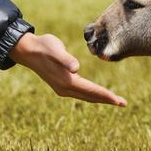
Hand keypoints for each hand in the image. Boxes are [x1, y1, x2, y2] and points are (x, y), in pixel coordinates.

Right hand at [9, 32, 126, 105]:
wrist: (28, 50)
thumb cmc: (44, 46)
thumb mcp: (55, 49)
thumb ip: (65, 59)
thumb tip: (76, 68)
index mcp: (66, 81)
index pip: (91, 90)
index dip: (106, 95)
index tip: (119, 101)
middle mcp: (65, 88)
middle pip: (90, 96)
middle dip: (107, 99)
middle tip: (123, 103)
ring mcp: (62, 87)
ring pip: (86, 96)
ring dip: (100, 98)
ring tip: (114, 100)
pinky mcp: (61, 84)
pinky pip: (81, 92)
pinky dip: (91, 94)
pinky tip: (96, 93)